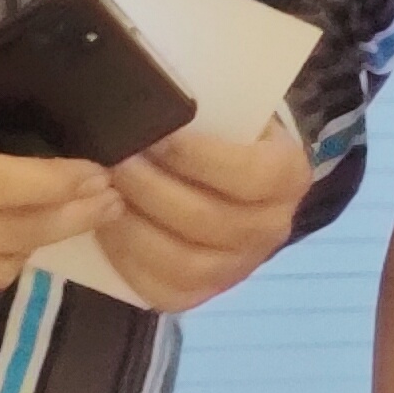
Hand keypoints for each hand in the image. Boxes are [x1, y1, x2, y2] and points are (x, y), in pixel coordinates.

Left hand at [96, 121, 310, 313]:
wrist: (231, 171)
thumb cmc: (222, 129)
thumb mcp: (227, 105)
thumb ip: (202, 105)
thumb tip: (154, 99)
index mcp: (288, 175)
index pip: (251, 175)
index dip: (198, 158)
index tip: (155, 137)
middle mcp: (272, 228)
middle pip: (208, 221)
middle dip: (151, 190)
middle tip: (114, 162)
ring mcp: (240, 267)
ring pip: (184, 264)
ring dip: (134, 228)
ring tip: (105, 195)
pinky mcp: (205, 293)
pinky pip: (164, 291)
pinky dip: (128, 261)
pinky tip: (107, 228)